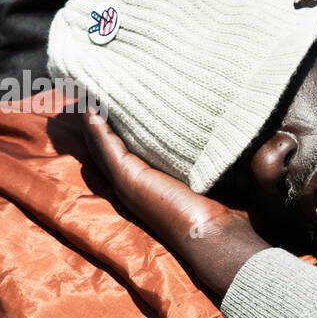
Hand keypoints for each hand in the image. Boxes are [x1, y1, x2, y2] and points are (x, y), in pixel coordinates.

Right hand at [80, 106, 270, 296]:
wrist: (217, 233)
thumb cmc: (223, 205)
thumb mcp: (212, 168)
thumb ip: (207, 149)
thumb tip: (229, 122)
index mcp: (152, 177)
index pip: (128, 144)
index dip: (119, 121)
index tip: (117, 92)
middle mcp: (136, 180)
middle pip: (108, 142)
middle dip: (99, 114)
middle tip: (92, 84)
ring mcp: (128, 182)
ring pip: (101, 143)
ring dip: (92, 117)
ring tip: (87, 89)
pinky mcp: (129, 181)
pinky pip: (106, 149)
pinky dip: (97, 129)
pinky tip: (90, 109)